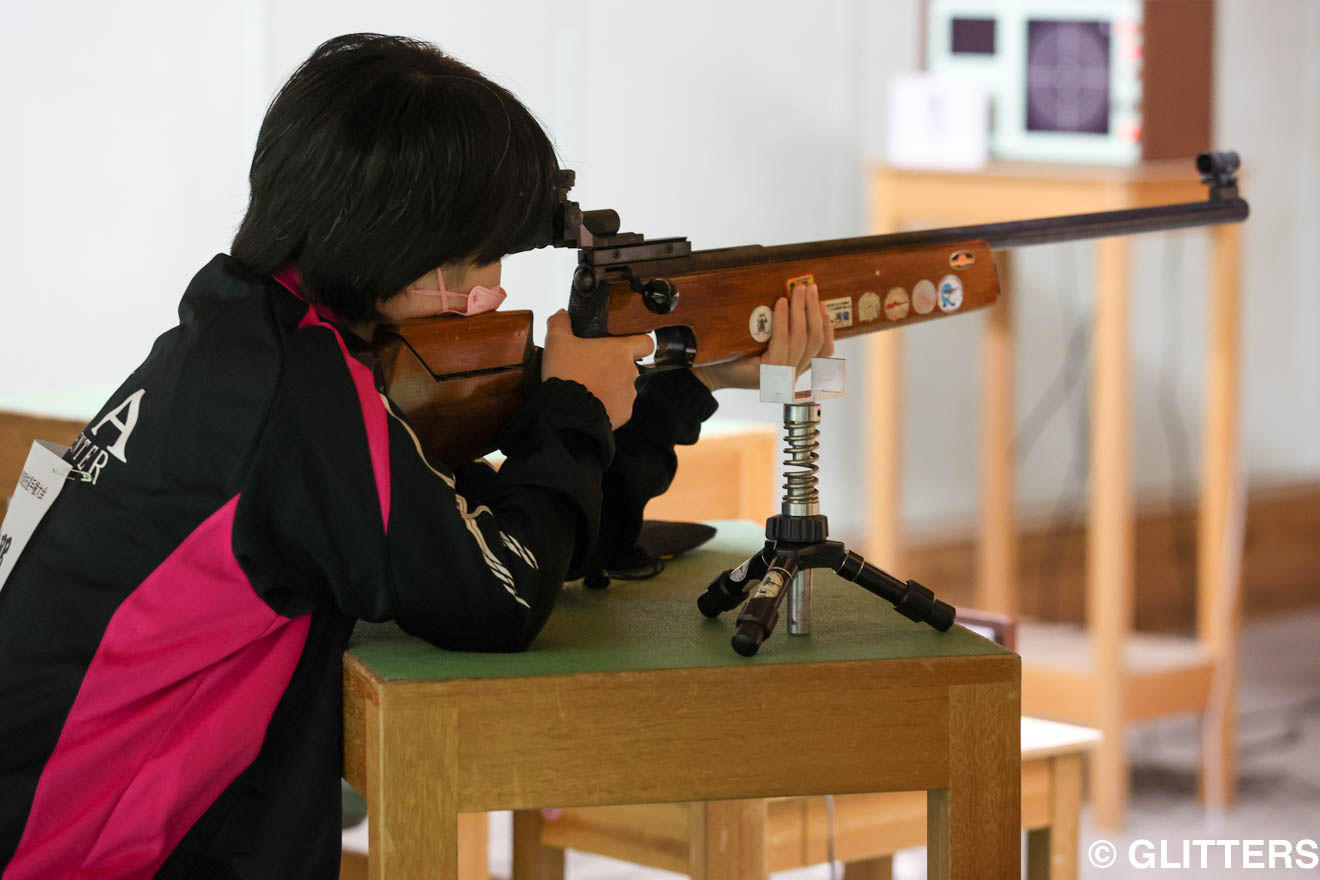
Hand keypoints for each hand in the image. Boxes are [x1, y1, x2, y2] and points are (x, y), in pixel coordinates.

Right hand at [542, 310, 654, 428]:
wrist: (567, 412)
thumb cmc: (566, 373)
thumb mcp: (556, 342)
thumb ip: (560, 324)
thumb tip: (561, 315)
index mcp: (620, 351)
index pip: (646, 342)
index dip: (639, 342)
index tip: (625, 344)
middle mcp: (630, 372)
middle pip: (629, 365)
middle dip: (613, 367)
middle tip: (591, 369)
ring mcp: (629, 394)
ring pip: (623, 387)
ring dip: (610, 386)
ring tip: (588, 388)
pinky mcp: (624, 413)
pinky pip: (618, 406)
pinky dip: (608, 405)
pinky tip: (590, 404)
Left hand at [692, 282, 834, 390]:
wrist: (709, 371)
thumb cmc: (734, 355)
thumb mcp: (764, 343)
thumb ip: (783, 334)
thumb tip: (799, 301)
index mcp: (794, 370)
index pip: (824, 352)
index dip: (827, 327)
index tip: (824, 305)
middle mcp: (791, 376)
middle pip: (815, 341)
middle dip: (814, 311)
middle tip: (811, 287)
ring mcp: (781, 376)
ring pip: (802, 339)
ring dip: (801, 310)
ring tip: (798, 290)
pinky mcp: (768, 372)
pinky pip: (782, 341)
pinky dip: (784, 320)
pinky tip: (782, 303)